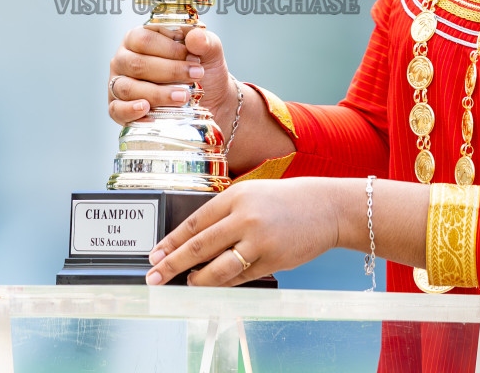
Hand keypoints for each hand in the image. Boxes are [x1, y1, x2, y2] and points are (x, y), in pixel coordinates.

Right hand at [108, 23, 234, 125]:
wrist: (209, 102)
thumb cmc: (200, 72)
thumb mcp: (209, 54)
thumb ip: (205, 42)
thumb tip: (195, 37)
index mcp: (139, 38)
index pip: (145, 39)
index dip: (170, 49)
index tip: (195, 59)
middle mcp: (124, 59)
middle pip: (137, 64)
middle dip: (169, 71)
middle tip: (195, 77)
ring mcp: (118, 83)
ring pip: (128, 88)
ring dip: (156, 94)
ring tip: (182, 97)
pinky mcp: (118, 108)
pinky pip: (117, 110)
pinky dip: (131, 112)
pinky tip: (148, 111)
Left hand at [144, 179, 348, 285]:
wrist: (325, 208)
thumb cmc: (284, 201)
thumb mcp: (250, 195)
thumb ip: (224, 216)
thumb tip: (193, 243)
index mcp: (235, 196)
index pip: (194, 222)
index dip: (171, 241)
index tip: (154, 254)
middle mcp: (245, 218)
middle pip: (199, 246)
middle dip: (173, 263)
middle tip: (155, 275)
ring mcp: (259, 241)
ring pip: (218, 269)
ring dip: (198, 279)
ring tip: (187, 282)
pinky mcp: (273, 260)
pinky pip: (240, 277)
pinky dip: (224, 283)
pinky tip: (213, 283)